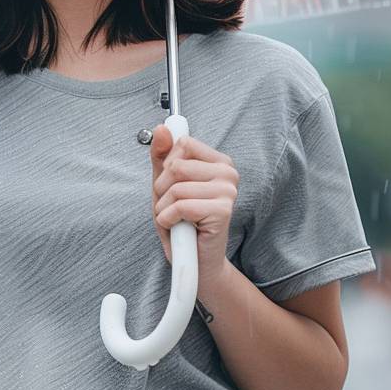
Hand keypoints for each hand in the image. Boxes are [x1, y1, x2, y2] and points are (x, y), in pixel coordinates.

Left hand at [149, 125, 239, 274]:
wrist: (194, 260)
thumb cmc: (181, 222)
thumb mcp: (164, 184)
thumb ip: (162, 156)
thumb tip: (162, 128)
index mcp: (219, 161)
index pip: (182, 144)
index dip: (167, 167)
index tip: (173, 186)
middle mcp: (228, 173)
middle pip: (176, 166)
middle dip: (162, 190)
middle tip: (172, 207)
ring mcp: (228, 191)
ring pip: (175, 188)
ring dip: (164, 208)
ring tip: (175, 220)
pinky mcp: (223, 211)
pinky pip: (180, 206)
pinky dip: (168, 220)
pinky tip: (178, 228)